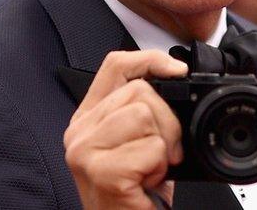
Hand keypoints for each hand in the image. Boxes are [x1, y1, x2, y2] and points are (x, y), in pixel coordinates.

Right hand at [64, 50, 187, 209]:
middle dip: (167, 122)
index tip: (177, 70)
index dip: (150, 59)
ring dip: (163, 147)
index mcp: (88, 119)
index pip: (115, 65)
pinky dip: (159, 169)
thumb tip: (174, 77)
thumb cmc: (133, 196)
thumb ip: (140, 112)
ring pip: (145, 114)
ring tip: (150, 170)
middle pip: (139, 90)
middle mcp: (80, 131)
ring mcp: (85, 151)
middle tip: (162, 155)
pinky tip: (146, 185)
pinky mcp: (102, 172)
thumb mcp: (135, 145)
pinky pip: (151, 149)